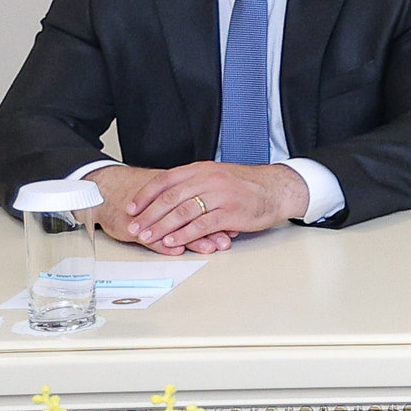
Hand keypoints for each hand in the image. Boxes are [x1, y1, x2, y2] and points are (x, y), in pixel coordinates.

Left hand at [114, 162, 303, 251]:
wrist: (278, 189)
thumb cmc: (247, 186)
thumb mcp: (217, 176)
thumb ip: (194, 183)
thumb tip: (167, 197)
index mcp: (202, 169)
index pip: (165, 179)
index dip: (145, 194)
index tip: (132, 208)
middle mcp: (209, 179)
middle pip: (170, 197)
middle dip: (148, 214)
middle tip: (134, 227)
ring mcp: (220, 196)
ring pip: (182, 212)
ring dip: (161, 227)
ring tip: (148, 237)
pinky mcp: (231, 213)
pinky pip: (201, 225)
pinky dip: (183, 235)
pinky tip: (172, 242)